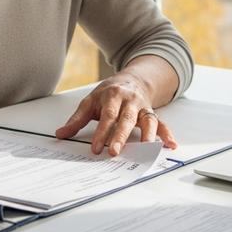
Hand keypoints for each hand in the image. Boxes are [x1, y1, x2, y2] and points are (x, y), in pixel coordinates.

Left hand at [54, 76, 177, 155]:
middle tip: (114, 152)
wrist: (131, 80)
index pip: (107, 116)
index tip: (96, 148)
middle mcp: (129, 101)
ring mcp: (143, 107)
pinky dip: (167, 134)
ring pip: (147, 121)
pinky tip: (170, 144)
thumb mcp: (90, 101)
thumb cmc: (108, 93)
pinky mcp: (152, 113)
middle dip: (121, 136)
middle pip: (126, 120)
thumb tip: (60, 134)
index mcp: (112, 96)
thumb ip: (76, 119)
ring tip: (147, 150)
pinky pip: (161, 123)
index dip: (102, 132)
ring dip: (148, 136)